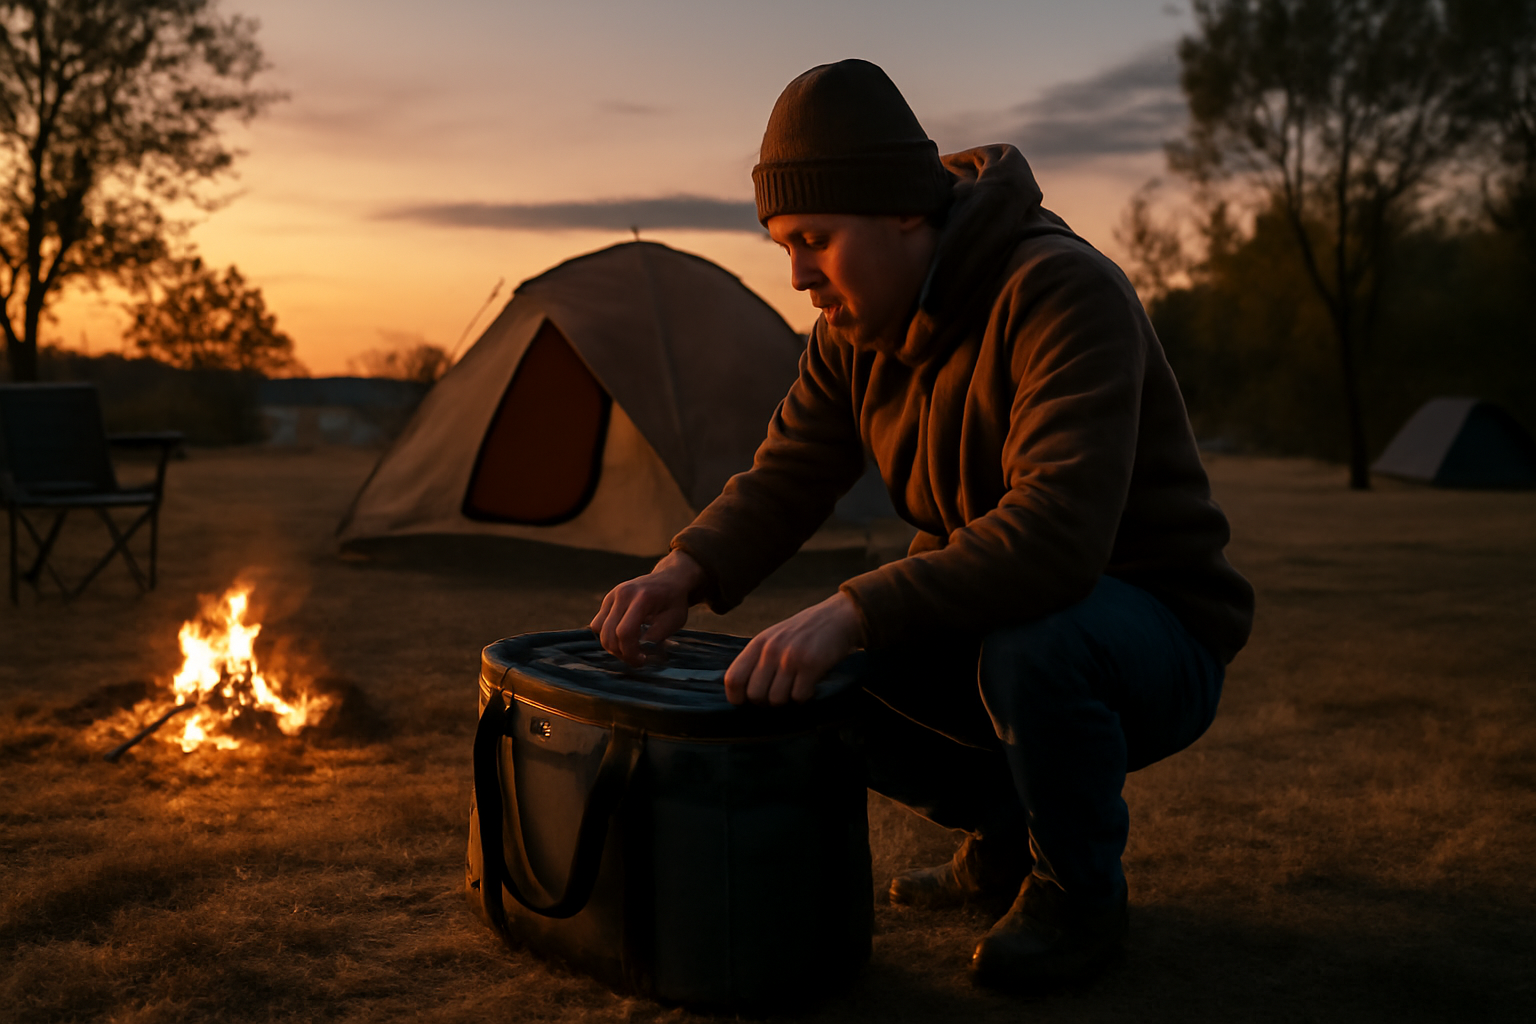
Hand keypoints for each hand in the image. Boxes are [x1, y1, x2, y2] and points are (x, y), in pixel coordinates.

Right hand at [590, 550, 704, 666]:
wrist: (670, 579)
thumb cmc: (674, 602)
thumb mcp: (673, 622)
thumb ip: (654, 637)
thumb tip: (636, 653)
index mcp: (642, 598)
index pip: (624, 632)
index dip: (630, 653)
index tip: (642, 660)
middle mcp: (623, 594)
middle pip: (609, 633)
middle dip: (621, 653)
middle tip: (637, 659)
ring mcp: (613, 595)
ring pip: (599, 629)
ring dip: (612, 645)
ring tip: (630, 649)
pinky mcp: (608, 599)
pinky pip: (598, 623)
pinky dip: (607, 635)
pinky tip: (624, 637)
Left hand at [723, 592, 862, 705]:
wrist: (837, 617)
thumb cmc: (804, 633)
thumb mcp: (774, 638)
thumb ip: (757, 660)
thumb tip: (742, 693)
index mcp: (758, 644)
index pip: (733, 679)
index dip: (736, 698)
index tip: (746, 703)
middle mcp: (771, 650)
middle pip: (754, 695)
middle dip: (766, 703)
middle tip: (779, 695)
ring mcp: (791, 657)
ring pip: (777, 700)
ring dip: (787, 701)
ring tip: (796, 688)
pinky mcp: (811, 665)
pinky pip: (799, 697)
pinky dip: (804, 698)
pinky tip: (810, 687)